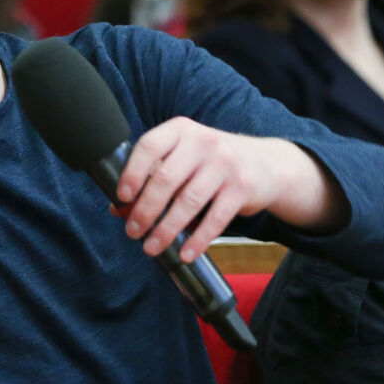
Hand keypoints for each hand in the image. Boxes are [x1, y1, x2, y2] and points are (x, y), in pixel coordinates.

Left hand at [115, 120, 349, 261]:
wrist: (266, 163)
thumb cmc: (211, 163)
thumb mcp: (184, 159)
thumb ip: (153, 177)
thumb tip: (118, 208)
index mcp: (181, 130)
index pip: (150, 146)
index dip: (132, 172)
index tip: (122, 197)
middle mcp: (203, 142)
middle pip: (166, 178)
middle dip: (145, 209)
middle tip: (132, 231)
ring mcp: (225, 164)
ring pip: (188, 201)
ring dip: (167, 229)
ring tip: (151, 247)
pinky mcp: (242, 188)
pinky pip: (215, 218)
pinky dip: (198, 239)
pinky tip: (186, 253)